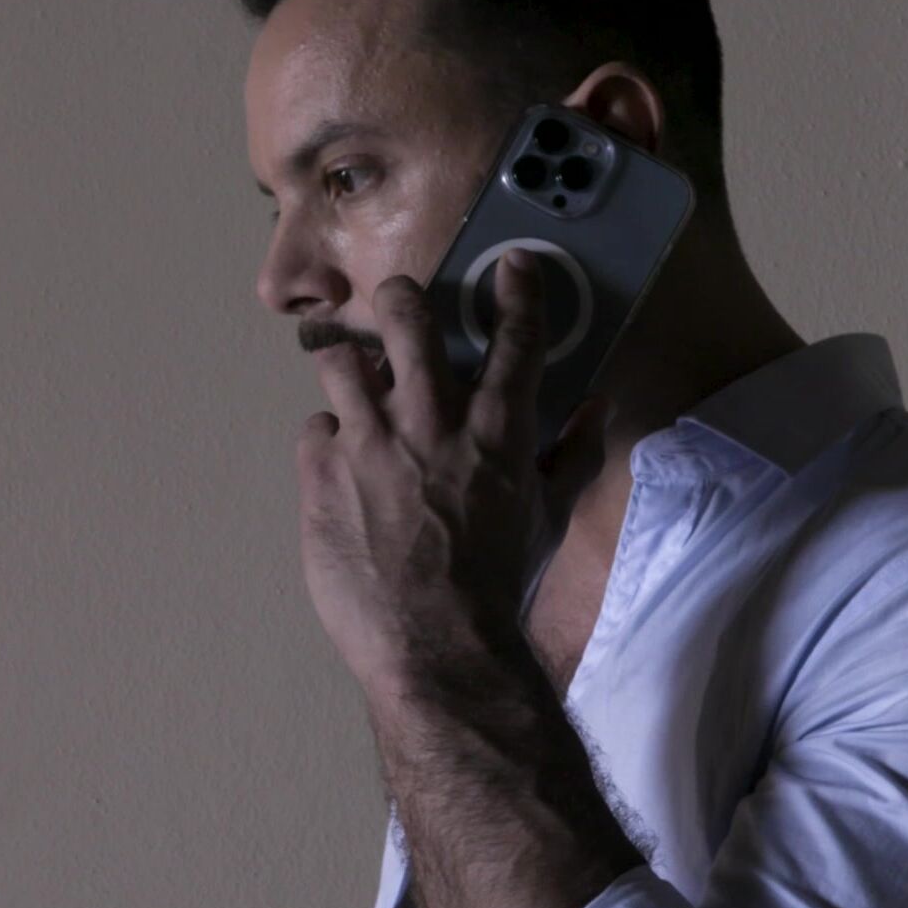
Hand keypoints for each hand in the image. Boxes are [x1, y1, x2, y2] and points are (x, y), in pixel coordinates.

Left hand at [295, 248, 611, 690]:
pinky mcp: (320, 472)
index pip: (515, 337)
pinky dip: (329, 444)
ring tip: (356, 388)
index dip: (516, 290)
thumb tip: (592, 408)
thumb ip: (569, 454)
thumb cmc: (499, 585)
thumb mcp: (546, 516)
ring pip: (339, 358)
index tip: (512, 265)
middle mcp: (429, 417)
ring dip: (350, 368)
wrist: (435, 643)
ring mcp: (368, 440)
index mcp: (496, 428)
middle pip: (407, 315)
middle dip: (403, 300)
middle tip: (402, 311)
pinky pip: (315, 430)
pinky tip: (341, 470)